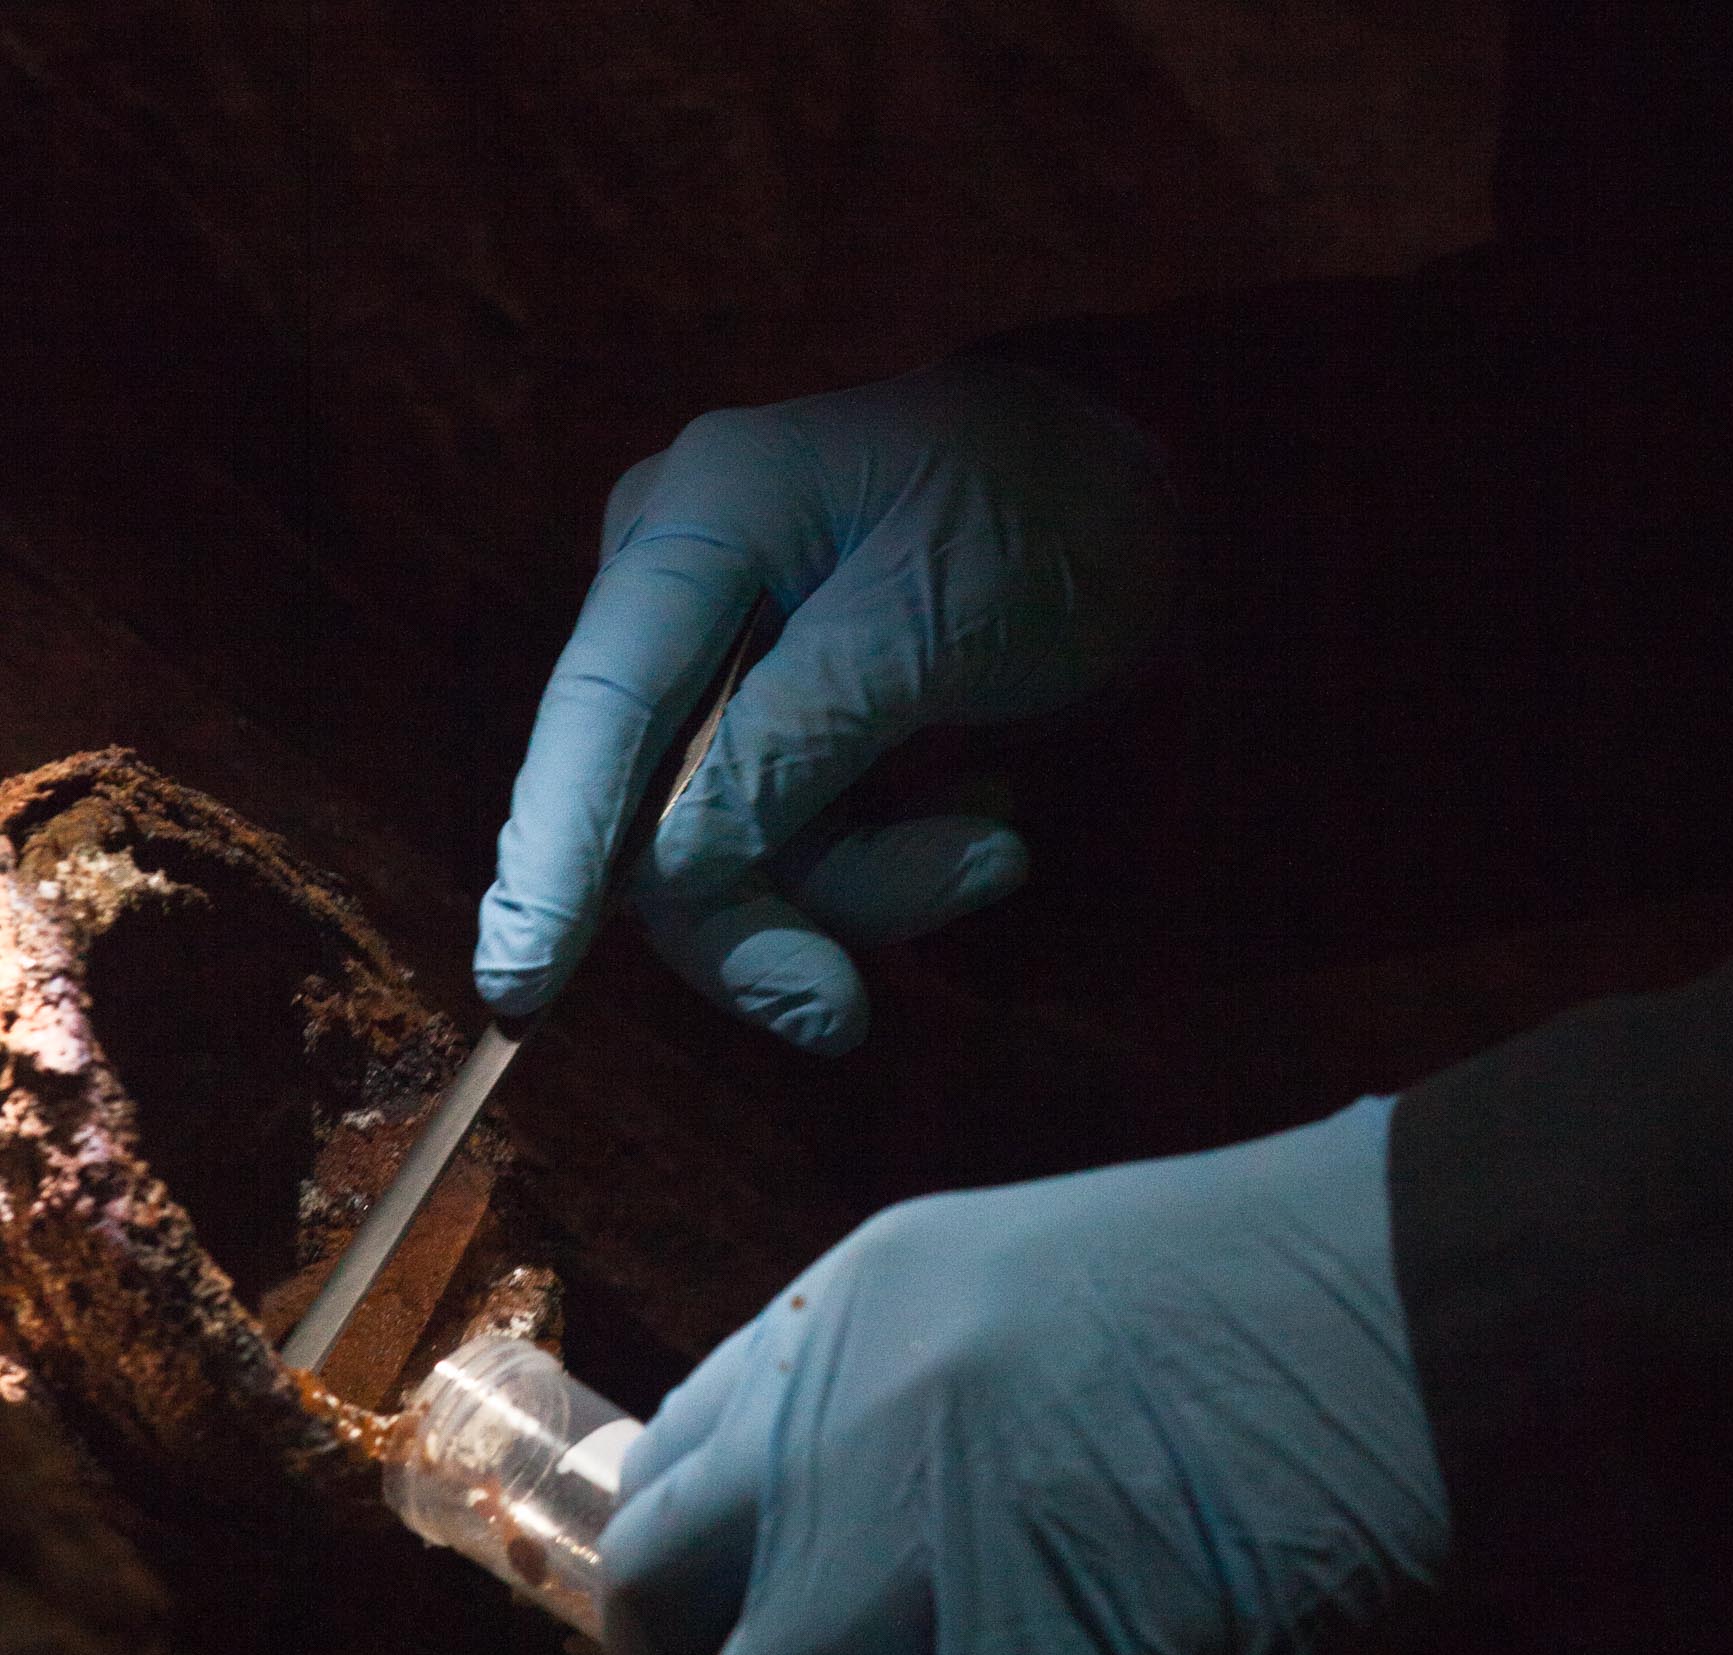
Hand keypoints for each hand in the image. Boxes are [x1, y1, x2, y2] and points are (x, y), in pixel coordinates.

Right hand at [474, 358, 1176, 1051]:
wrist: (1155, 501)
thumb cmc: (1049, 521)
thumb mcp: (932, 625)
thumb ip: (792, 743)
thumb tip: (663, 870)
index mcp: (696, 524)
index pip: (597, 710)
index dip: (552, 854)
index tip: (517, 981)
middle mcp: (683, 598)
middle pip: (652, 815)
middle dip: (763, 916)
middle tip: (845, 1014)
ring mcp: (734, 669)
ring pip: (738, 856)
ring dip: (875, 887)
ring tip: (1001, 846)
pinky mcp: (794, 731)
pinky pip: (804, 848)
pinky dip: (899, 863)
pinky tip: (991, 808)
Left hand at [599, 1096, 1447, 1654]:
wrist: (1404, 1293)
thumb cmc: (1246, 1285)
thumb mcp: (1016, 1281)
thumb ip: (889, 1392)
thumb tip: (808, 1548)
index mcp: (848, 1300)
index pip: (664, 1460)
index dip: (683, 1577)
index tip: (728, 1634)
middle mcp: (851, 1402)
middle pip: (659, 1588)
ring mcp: (930, 1519)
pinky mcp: (1039, 1647)